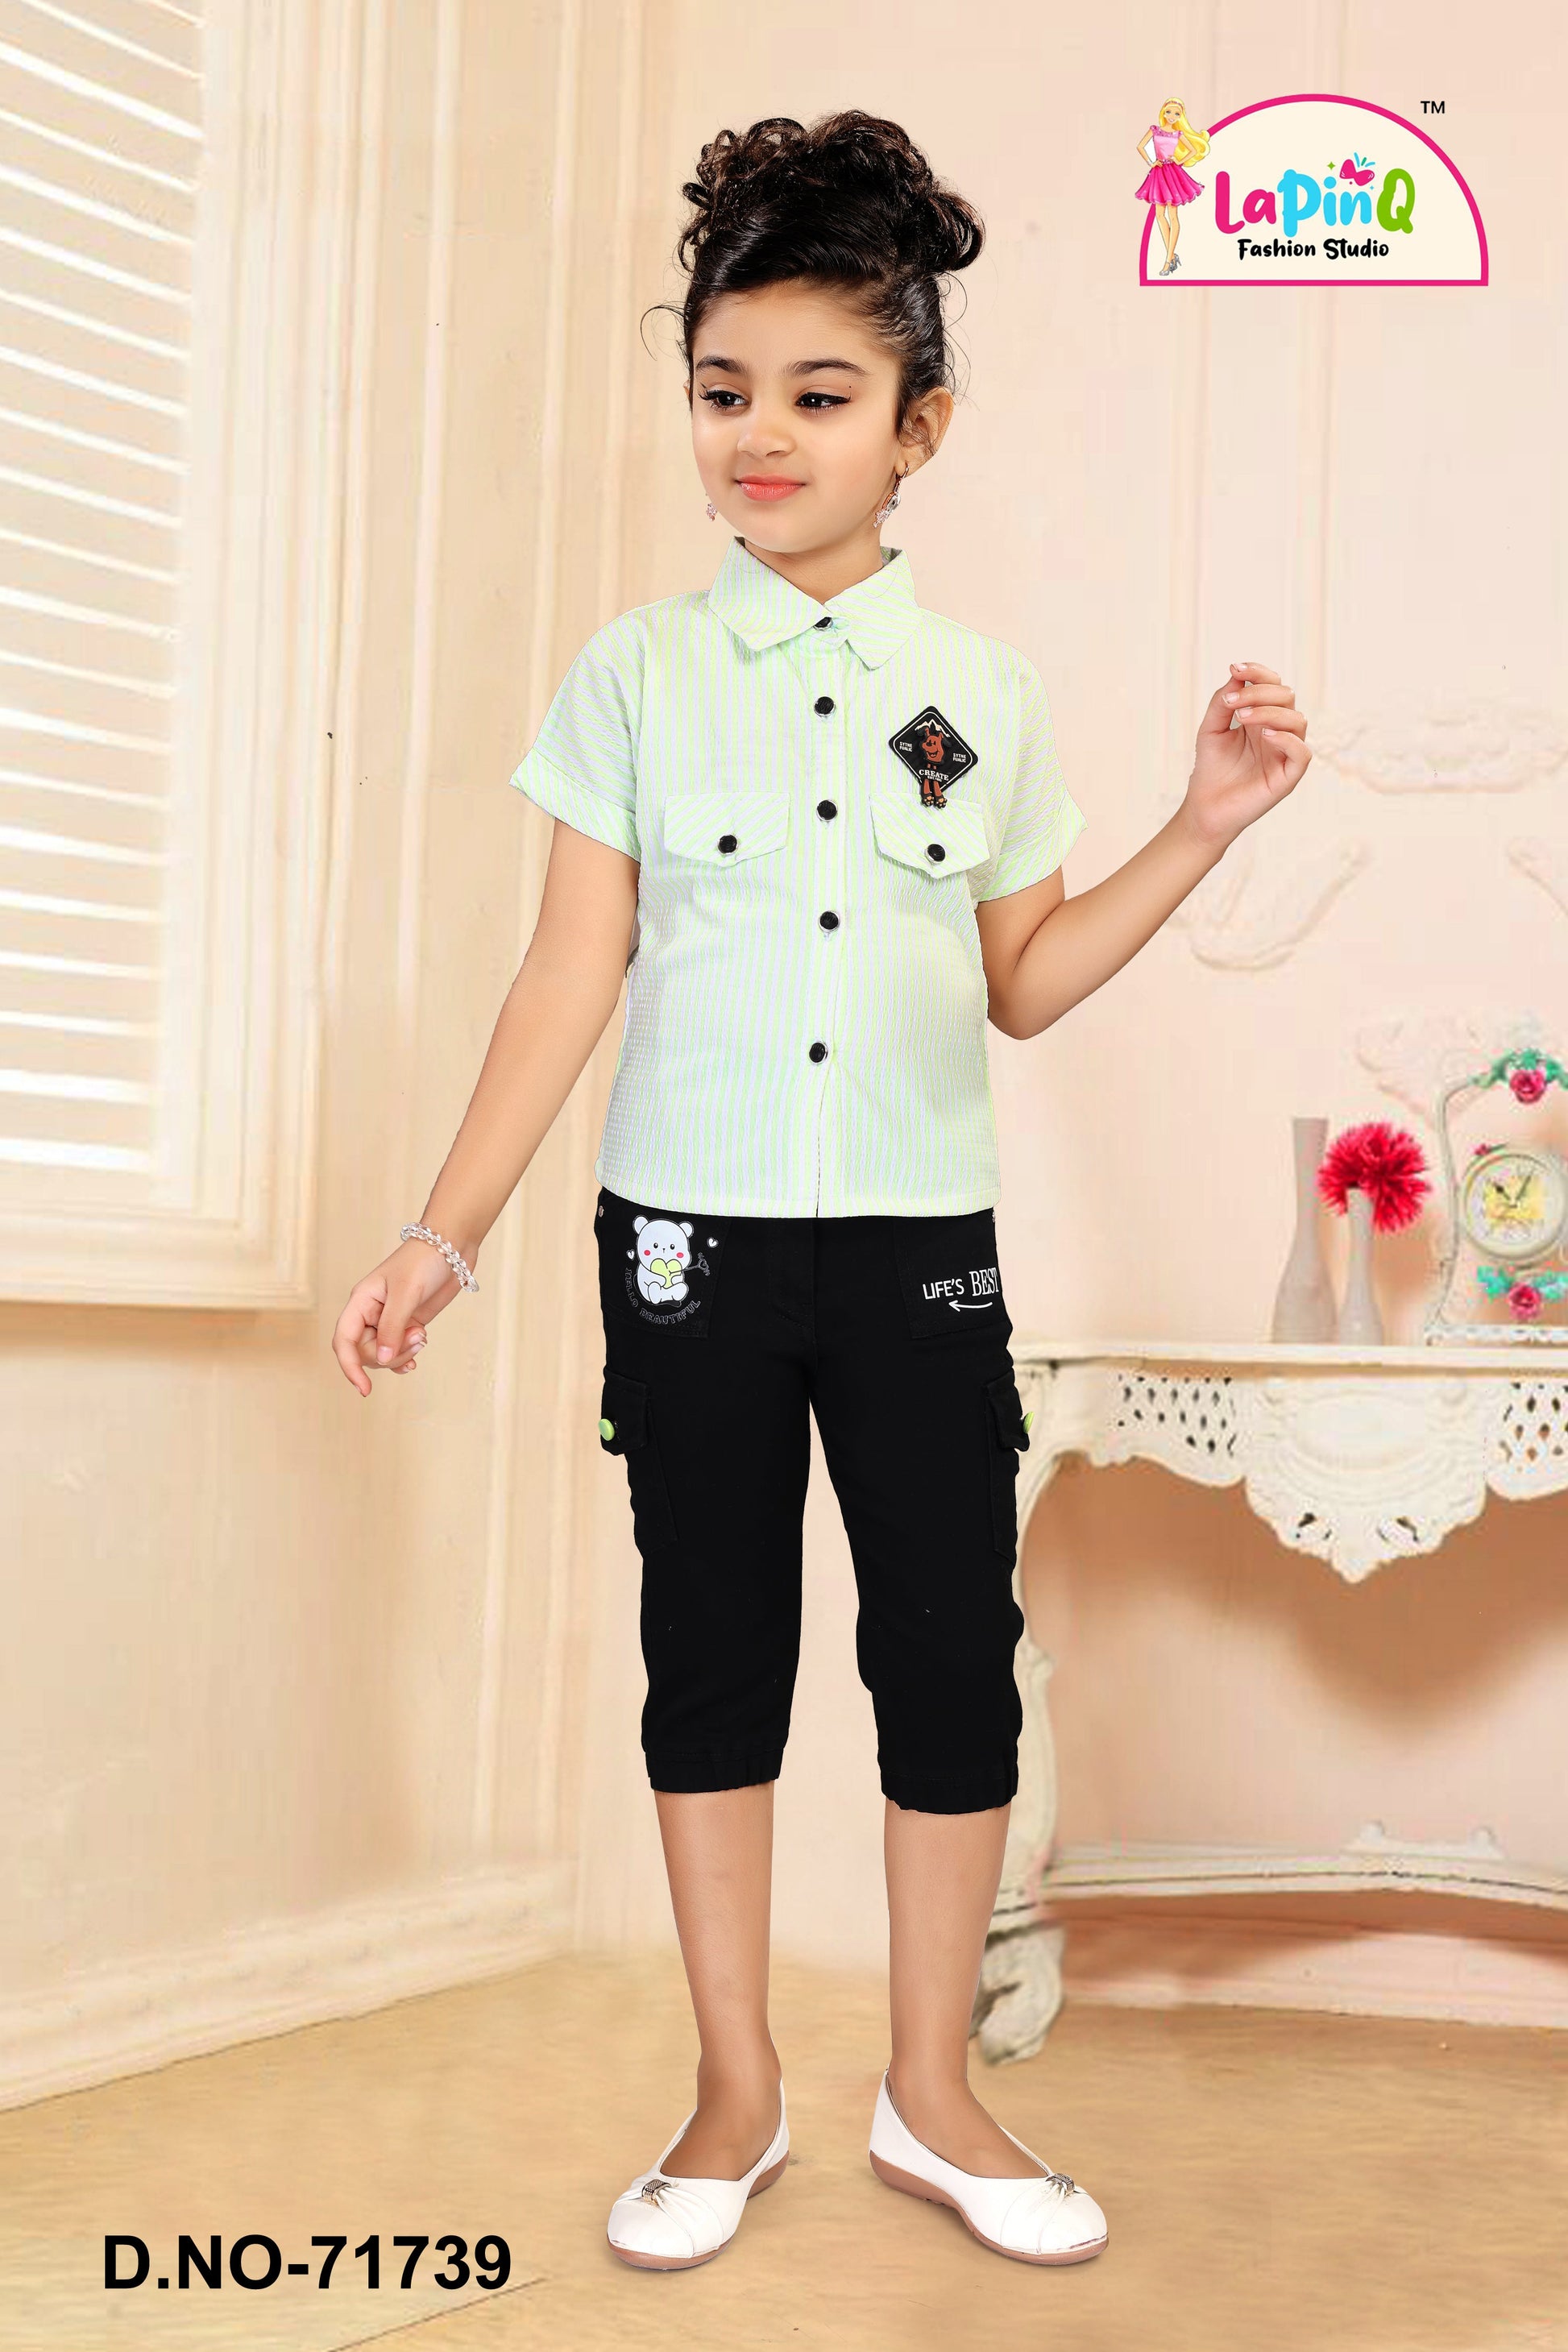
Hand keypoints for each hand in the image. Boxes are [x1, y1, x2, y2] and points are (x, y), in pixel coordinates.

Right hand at [331, 1235, 471, 1396]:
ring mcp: (390, 1319)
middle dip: (389, 1355)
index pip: (344, 1341)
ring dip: (402, 1354)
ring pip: (384, 1354)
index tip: (365, 1389)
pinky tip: (416, 1358)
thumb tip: (382, 1360)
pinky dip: (406, 1358)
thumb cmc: (423, 1261)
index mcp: (361, 1301)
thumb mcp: (406, 1293)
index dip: (350, 1367)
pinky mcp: (408, 1323)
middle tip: (416, 1338)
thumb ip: (393, 1327)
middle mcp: (371, 1313)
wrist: (451, 1247)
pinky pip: (398, 1351)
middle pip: (366, 1352)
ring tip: (422, 1337)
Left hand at [1181, 661, 1311, 852]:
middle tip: (1233, 702)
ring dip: (1269, 711)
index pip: (1273, 686)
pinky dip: (1286, 739)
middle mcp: (1278, 732)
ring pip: (1297, 720)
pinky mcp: (1289, 776)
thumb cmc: (1210, 769)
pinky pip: (1302, 752)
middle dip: (1260, 691)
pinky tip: (1264, 735)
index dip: (1258, 673)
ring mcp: (1285, 753)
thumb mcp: (1210, 729)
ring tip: (1242, 717)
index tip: (1235, 668)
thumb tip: (1236, 673)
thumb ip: (1222, 702)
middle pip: (1287, 697)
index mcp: (1263, 718)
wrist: (1204, 807)